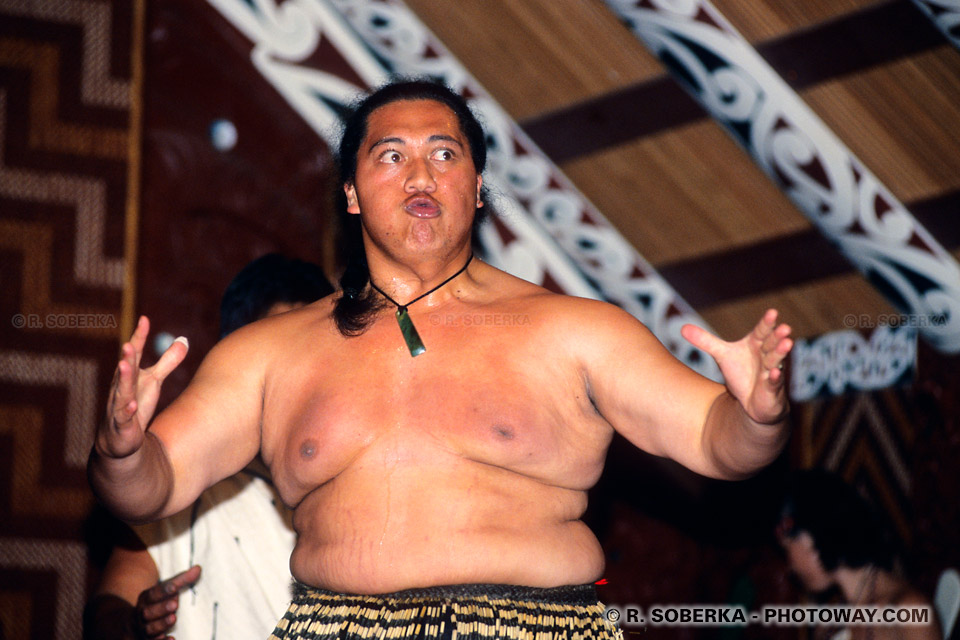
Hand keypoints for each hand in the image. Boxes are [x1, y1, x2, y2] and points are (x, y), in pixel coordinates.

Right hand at [97, 316, 188, 458]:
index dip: (139, 337)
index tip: (144, 319)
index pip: (135, 353)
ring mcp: (119, 406)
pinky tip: (132, 405)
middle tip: (129, 343)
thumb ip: (168, 361)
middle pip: (124, 369)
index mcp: (131, 375)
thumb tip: (183, 339)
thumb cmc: (135, 404)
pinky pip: (123, 417)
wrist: (119, 438)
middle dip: (127, 356)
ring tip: (125, 365)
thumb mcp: (154, 381)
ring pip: (120, 391)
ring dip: (122, 379)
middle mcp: (122, 387)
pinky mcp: (121, 424)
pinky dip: (127, 411)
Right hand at [135, 565, 201, 639]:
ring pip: (150, 628)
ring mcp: (144, 629)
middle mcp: (143, 614)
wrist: (136, 625)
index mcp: (146, 599)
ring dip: (161, 624)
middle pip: (149, 612)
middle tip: (175, 604)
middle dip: (161, 608)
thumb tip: (198, 568)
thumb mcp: (165, 591)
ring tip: (173, 618)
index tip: (174, 588)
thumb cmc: (157, 603)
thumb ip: (181, 580)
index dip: (163, 591)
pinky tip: (172, 639)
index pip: (154, 594)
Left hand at [681, 309, 792, 424]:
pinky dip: (774, 379)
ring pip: (776, 361)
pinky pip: (773, 383)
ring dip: (781, 353)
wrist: (751, 401)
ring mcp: (770, 372)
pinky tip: (775, 374)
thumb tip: (682, 328)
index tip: (772, 312)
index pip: (762, 331)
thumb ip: (705, 341)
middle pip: (772, 344)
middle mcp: (766, 356)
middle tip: (785, 327)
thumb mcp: (722, 355)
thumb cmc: (741, 373)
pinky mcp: (771, 389)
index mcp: (756, 344)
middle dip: (778, 336)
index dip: (767, 323)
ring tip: (787, 343)